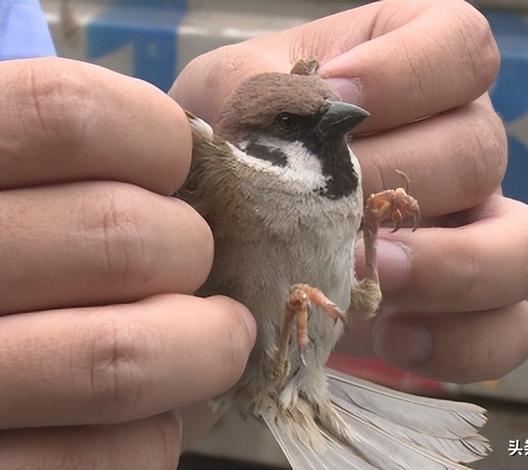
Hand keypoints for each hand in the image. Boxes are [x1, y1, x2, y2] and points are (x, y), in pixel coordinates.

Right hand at [0, 58, 254, 467]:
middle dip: (188, 249)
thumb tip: (204, 133)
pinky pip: (118, 454)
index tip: (171, 168)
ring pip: (125, 361)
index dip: (157, 139)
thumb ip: (86, 141)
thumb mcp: (14, 168)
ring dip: (205, 345)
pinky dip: (159, 429)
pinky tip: (149, 407)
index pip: (71, 115)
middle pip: (120, 238)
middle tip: (185, 260)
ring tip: (214, 334)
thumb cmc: (10, 240)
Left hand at [171, 0, 527, 383]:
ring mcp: (473, 229)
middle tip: (329, 214)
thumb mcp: (230, 103)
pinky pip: (509, 330)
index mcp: (413, 74)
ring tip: (371, 278)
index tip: (339, 98)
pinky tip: (393, 337)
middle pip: (481, 151)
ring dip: (450, 267)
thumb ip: (261, 93)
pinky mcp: (466, 305)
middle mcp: (457, 145)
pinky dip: (462, 342)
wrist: (234, 235)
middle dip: (401, 186)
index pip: (462, 45)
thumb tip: (321, 114)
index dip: (409, 71)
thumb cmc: (238, 152)